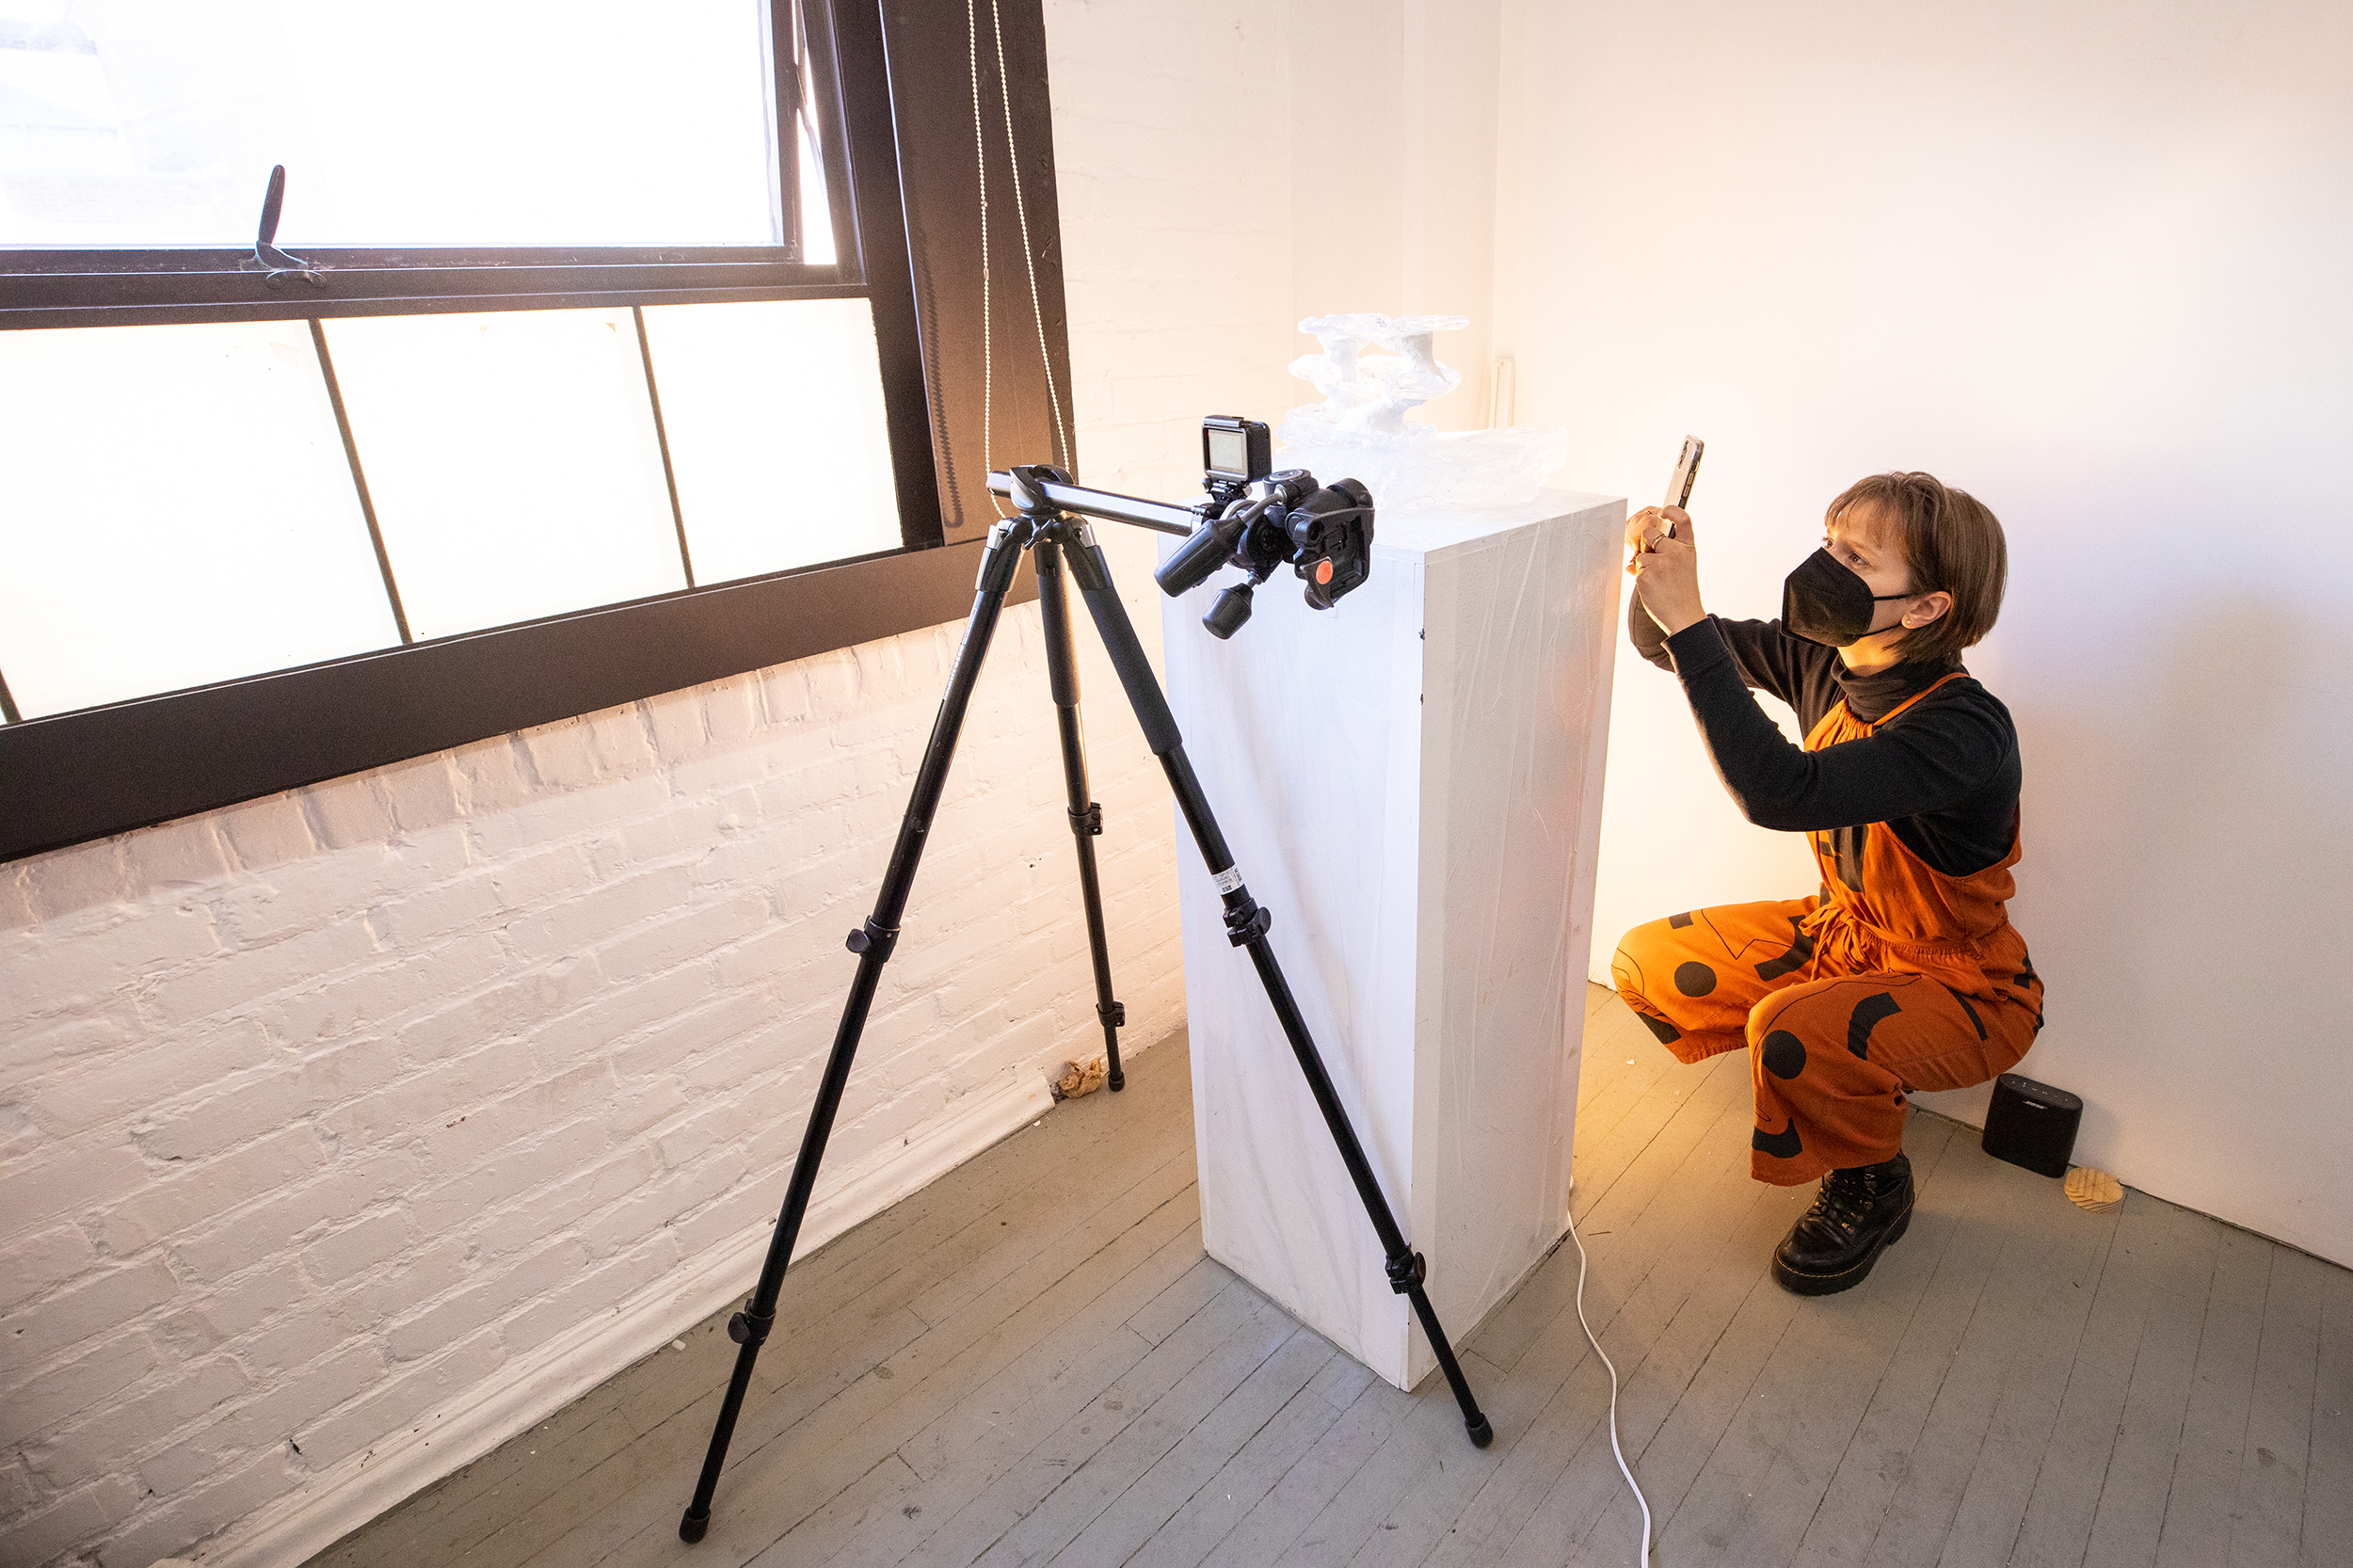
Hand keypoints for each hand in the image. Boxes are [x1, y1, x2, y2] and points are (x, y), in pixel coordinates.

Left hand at [1625, 505, 1704, 635]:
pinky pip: (1635, 568)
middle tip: (1657, 562)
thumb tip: (1638, 551)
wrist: (1684, 615)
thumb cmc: (1683, 592)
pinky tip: (1653, 587)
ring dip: (1643, 565)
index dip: (1672, 511)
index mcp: (1688, 548)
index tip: (1663, 511)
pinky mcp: (1647, 574)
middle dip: (1646, 544)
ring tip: (1659, 580)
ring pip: (1640, 554)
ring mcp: (1661, 562)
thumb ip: (1668, 553)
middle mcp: (1676, 551)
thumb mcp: (1684, 566)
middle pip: (1650, 532)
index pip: (1683, 520)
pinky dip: (1640, 577)